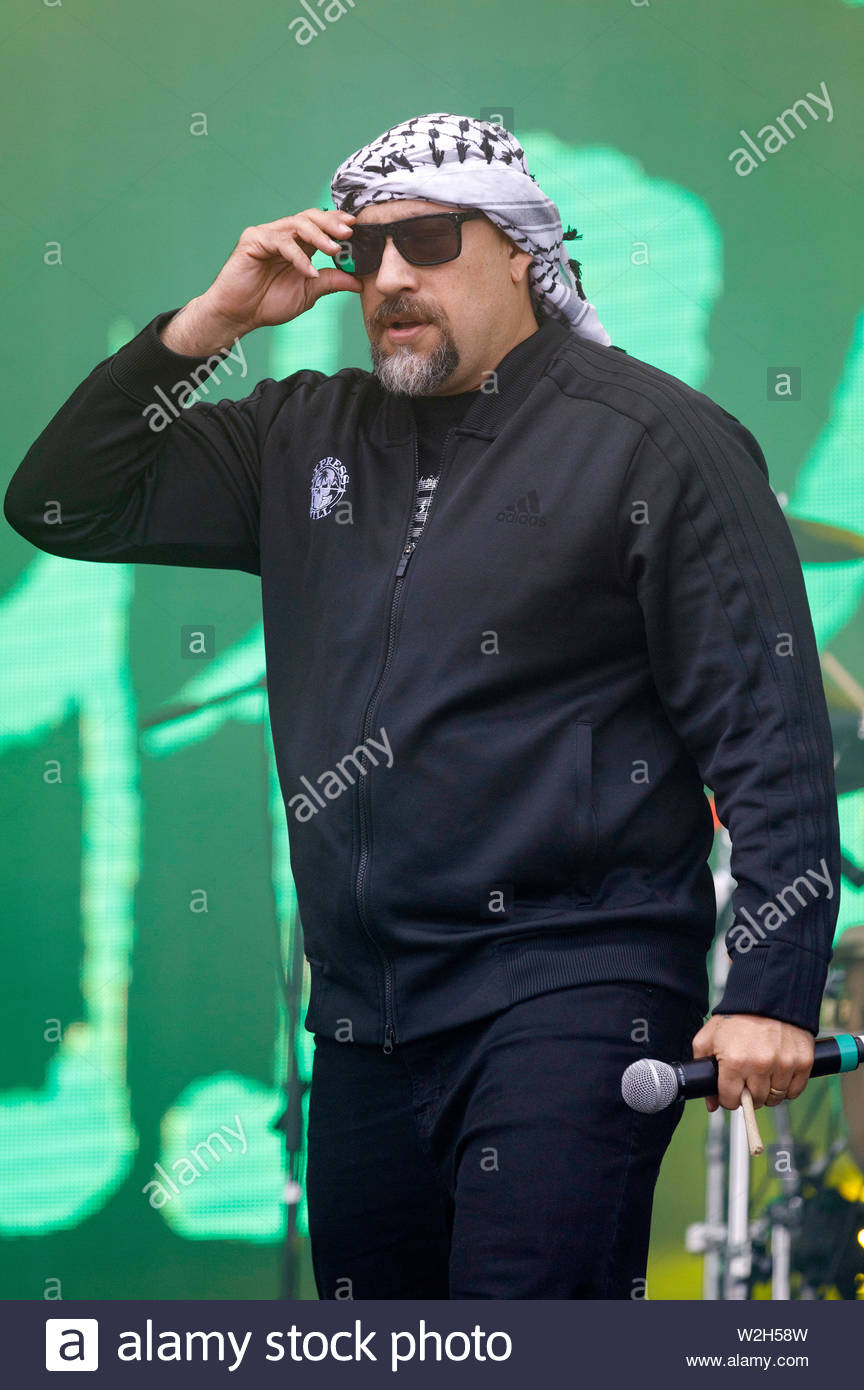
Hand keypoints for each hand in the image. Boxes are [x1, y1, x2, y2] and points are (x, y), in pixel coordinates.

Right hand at [168, 208, 362, 349]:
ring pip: (297, 224)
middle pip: (310, 217)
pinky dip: (298, 256)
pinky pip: (281, 241)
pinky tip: (308, 271)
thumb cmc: (268, 303)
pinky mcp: (253, 240)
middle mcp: (283, 235)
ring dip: (319, 236)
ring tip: (334, 250)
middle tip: (349, 232)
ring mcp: (267, 235)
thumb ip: (330, 282)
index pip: (320, 225)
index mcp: (298, 245)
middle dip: (331, 223)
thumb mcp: (308, 292)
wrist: (240, 315)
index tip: (357, 227)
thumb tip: (358, 281)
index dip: (337, 223)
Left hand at [691, 1013, 813, 1112]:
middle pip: (755, 1101)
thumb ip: (702, 1068)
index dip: (728, 1097)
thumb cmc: (735, 1019)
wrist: (766, 997)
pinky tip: (778, 1073)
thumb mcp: (707, 1038)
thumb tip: (711, 1104)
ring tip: (763, 1074)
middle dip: (748, 1094)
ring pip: (775, 1098)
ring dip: (768, 1091)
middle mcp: (761, 1066)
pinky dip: (787, 1087)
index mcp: (735, 1062)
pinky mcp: (803, 1061)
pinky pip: (795, 1091)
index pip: (731, 1100)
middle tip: (747, 1079)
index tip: (731, 1089)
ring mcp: (784, 1064)